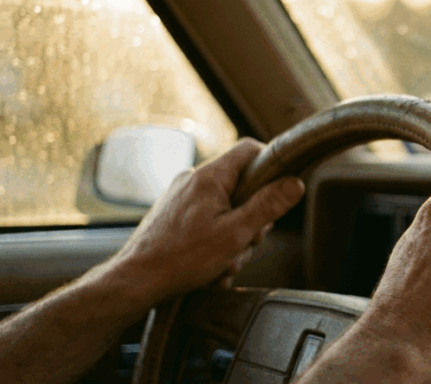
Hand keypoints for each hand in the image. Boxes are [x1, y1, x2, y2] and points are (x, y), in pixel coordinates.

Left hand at [107, 138, 303, 303]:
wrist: (136, 280)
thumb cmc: (181, 259)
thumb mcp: (236, 234)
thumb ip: (268, 206)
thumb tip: (295, 183)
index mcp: (209, 177)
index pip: (250, 150)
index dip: (272, 165)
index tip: (280, 190)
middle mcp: (193, 180)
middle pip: (242, 185)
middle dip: (252, 217)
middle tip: (247, 241)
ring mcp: (182, 197)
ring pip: (226, 207)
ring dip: (234, 235)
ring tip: (224, 260)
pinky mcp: (174, 213)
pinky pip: (208, 220)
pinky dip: (216, 240)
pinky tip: (212, 265)